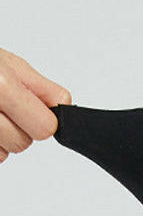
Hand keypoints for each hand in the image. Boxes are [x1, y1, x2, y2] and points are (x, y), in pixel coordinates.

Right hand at [0, 46, 71, 163]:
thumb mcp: (5, 61)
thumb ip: (38, 87)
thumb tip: (64, 105)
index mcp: (0, 86)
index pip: (44, 128)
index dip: (39, 119)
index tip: (30, 109)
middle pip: (22, 144)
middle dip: (18, 129)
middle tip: (2, 109)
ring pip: (3, 154)